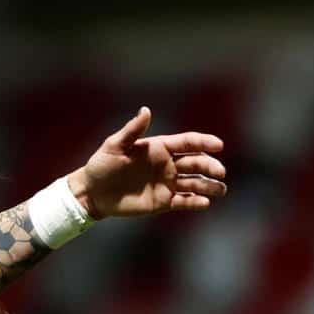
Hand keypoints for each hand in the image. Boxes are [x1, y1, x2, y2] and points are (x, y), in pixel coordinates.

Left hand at [66, 107, 226, 218]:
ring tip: (221, 190)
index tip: (218, 145)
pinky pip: (184, 201)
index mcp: (160, 148)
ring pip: (195, 183)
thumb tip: (145, 110)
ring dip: (209, 186)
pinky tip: (204, 203)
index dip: (204, 142)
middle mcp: (168, 164)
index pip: (188, 142)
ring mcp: (167, 183)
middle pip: (196, 163)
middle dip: (210, 166)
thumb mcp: (114, 145)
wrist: (93, 192)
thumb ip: (132, 130)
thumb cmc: (102, 165)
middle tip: (220, 172)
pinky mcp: (163, 201)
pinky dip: (195, 202)